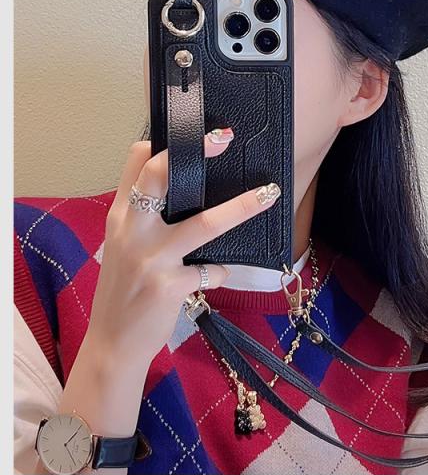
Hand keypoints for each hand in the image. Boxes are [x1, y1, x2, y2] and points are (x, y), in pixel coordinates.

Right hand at [84, 132, 282, 366]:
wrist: (112, 344)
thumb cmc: (124, 290)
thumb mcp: (122, 247)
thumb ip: (144, 218)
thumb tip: (181, 191)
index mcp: (120, 217)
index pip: (134, 166)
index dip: (159, 145)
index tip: (187, 131)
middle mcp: (132, 231)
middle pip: (160, 179)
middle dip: (194, 153)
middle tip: (224, 137)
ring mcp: (151, 258)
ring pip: (204, 223)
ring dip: (240, 208)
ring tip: (267, 195)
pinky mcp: (169, 285)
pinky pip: (211, 270)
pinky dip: (218, 272)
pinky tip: (214, 277)